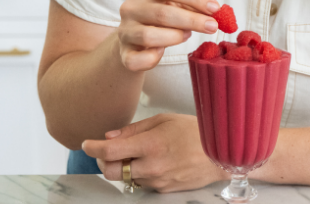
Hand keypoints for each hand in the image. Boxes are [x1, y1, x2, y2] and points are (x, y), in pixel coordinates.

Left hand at [83, 113, 227, 192]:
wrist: (222, 154)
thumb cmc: (196, 132)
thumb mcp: (165, 120)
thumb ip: (134, 129)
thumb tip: (109, 137)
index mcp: (151, 144)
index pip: (110, 151)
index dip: (92, 148)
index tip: (87, 144)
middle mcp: (151, 166)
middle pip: (110, 171)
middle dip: (103, 161)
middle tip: (107, 151)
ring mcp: (157, 180)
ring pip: (124, 178)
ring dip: (123, 167)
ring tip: (135, 155)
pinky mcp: (163, 190)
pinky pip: (141, 183)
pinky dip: (139, 174)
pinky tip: (152, 163)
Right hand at [117, 0, 219, 71]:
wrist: (134, 38)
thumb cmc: (161, 17)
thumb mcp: (176, 5)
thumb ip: (193, 6)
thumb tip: (217, 12)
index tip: (216, 8)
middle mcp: (130, 7)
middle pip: (163, 13)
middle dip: (192, 20)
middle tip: (213, 27)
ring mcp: (124, 31)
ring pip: (149, 36)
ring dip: (174, 37)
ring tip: (186, 35)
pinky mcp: (123, 53)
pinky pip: (137, 59)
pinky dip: (153, 58)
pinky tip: (161, 53)